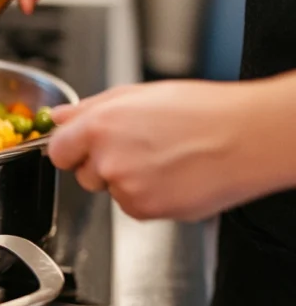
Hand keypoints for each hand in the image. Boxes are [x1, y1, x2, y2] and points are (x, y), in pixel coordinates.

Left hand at [47, 80, 291, 221]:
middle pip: (83, 175)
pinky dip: (149, 197)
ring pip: (111, 191)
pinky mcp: (144, 210)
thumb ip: (90, 108)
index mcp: (100, 126)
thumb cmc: (204, 112)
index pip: (56, 150)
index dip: (72, 150)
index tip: (83, 150)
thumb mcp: (140, 95)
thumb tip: (59, 117)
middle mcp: (107, 159)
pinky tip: (174, 177)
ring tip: (165, 160)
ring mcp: (125, 188)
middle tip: (141, 150)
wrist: (249, 139)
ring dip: (128, 181)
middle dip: (103, 166)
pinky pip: (133, 207)